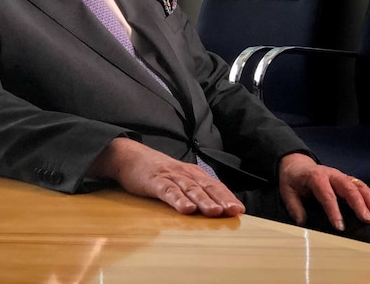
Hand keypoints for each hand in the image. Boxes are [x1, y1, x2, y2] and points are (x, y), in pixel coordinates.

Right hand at [88, 137, 244, 216]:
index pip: (214, 185)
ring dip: (203, 201)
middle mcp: (185, 174)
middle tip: (233, 212)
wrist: (130, 156)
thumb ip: (194, 190)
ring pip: (190, 189)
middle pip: (206, 187)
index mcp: (193, 174)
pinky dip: (178, 200)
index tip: (239, 210)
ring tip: (215, 212)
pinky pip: (168, 192)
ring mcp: (170, 176)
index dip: (227, 197)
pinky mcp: (154, 181)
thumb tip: (214, 208)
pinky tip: (186, 209)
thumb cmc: (157, 172)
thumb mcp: (179, 179)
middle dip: (221, 199)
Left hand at [277, 153, 369, 230]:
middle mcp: (331, 174)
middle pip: (348, 187)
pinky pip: (362, 186)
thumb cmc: (293, 180)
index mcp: (316, 177)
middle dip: (359, 204)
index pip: (327, 195)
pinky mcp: (347, 179)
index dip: (334, 211)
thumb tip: (302, 222)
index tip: (340, 226)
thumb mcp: (287, 192)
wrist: (296, 165)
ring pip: (358, 185)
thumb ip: (294, 207)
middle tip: (368, 220)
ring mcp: (341, 176)